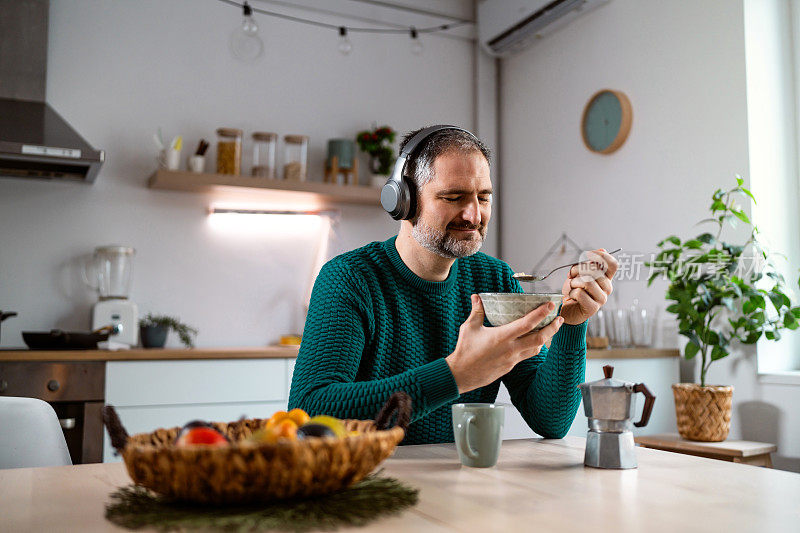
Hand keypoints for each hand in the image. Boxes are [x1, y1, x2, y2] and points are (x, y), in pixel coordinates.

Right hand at [445, 294, 563, 393]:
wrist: (461, 374)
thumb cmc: (465, 351)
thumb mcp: (469, 328)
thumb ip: (477, 311)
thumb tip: (477, 297)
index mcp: (502, 337)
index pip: (527, 324)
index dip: (541, 313)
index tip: (550, 305)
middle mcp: (510, 349)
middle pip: (539, 339)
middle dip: (552, 328)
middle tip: (559, 319)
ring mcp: (512, 359)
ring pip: (535, 349)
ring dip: (545, 339)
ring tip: (550, 329)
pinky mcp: (510, 366)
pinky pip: (526, 355)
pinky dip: (533, 347)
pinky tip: (533, 342)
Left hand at [559, 248, 616, 324]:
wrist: (569, 310)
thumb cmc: (575, 290)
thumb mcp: (580, 274)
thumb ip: (589, 263)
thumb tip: (602, 250)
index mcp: (606, 278)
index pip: (612, 264)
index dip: (601, 256)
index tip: (587, 255)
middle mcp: (607, 288)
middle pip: (595, 270)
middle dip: (577, 269)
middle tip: (571, 274)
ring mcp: (602, 299)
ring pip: (587, 282)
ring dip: (574, 282)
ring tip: (571, 286)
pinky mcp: (593, 308)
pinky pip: (580, 293)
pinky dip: (571, 292)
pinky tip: (571, 296)